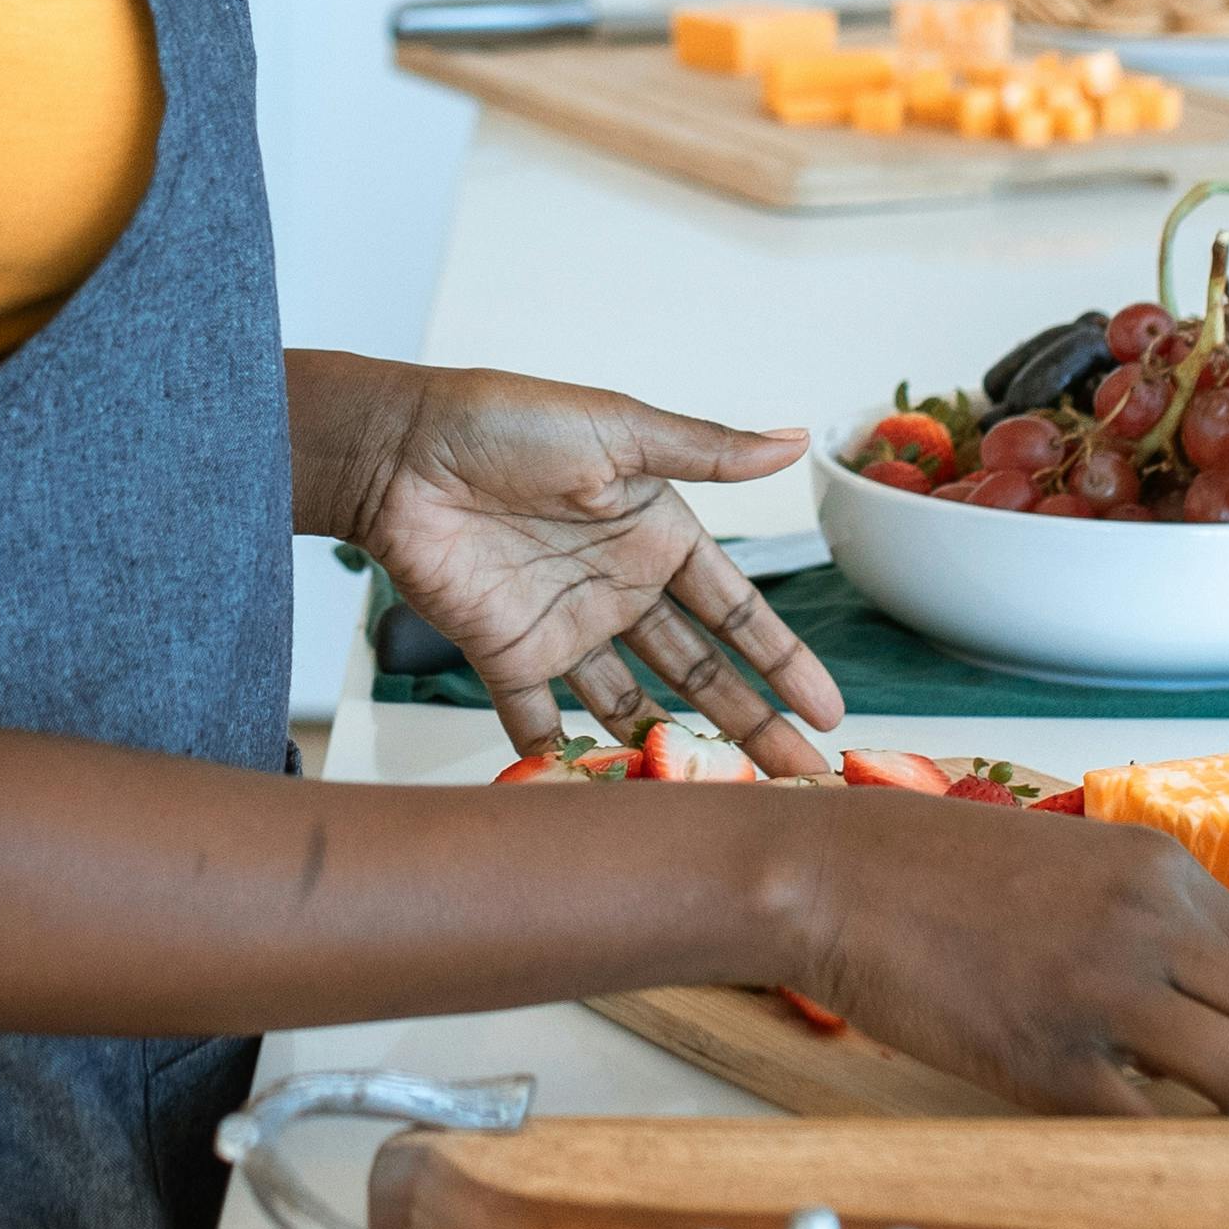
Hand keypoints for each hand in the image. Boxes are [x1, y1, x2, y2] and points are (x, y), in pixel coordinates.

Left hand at [325, 363, 849, 771]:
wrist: (398, 450)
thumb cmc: (505, 421)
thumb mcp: (618, 430)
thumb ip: (706, 451)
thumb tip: (798, 441)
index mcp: (657, 534)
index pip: (737, 612)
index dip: (785, 662)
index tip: (830, 714)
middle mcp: (619, 588)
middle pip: (699, 672)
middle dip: (752, 726)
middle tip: (801, 783)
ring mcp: (564, 628)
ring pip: (634, 705)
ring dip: (673, 752)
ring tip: (719, 806)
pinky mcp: (504, 655)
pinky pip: (540, 723)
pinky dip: (567, 763)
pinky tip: (606, 807)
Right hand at [797, 792, 1228, 1117]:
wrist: (832, 874)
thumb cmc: (936, 877)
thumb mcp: (1072, 869)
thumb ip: (1150, 929)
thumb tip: (1213, 1020)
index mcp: (1161, 873)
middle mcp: (1149, 920)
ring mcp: (1099, 987)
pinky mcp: (1043, 1052)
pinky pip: (1147, 1124)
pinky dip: (1183, 1158)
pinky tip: (1186, 1176)